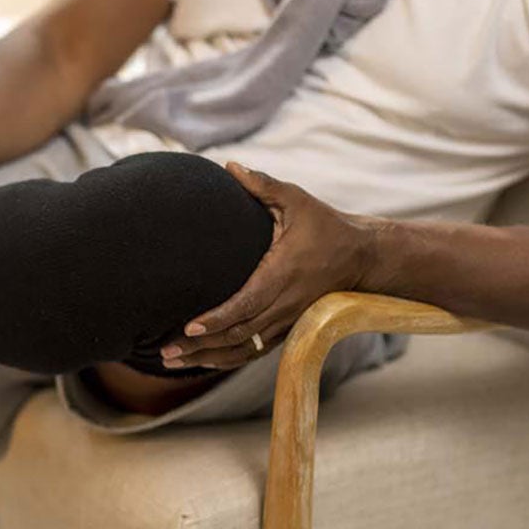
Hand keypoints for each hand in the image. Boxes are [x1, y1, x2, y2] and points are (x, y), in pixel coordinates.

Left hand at [160, 161, 374, 370]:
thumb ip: (262, 185)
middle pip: (239, 334)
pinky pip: (255, 351)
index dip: (217, 319)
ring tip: (174, 362)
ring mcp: (288, 320)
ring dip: (209, 357)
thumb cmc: (325, 224)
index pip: (246, 304)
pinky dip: (228, 359)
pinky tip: (203, 361)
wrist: (363, 256)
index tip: (188, 328)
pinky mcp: (289, 328)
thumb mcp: (296, 199)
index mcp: (283, 273)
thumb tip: (229, 166)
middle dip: (201, 345)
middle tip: (165, 352)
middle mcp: (286, 303)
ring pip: (245, 349)